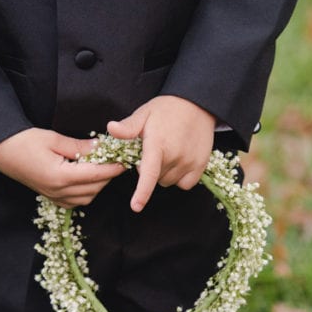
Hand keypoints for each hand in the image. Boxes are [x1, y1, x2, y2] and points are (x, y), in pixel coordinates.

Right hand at [0, 128, 123, 205]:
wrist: (1, 150)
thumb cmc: (24, 141)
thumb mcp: (54, 139)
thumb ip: (79, 147)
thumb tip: (102, 147)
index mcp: (59, 176)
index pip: (94, 175)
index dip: (112, 168)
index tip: (124, 161)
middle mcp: (57, 191)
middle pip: (93, 188)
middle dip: (107, 176)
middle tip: (116, 161)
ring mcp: (53, 197)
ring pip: (87, 198)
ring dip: (98, 185)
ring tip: (103, 168)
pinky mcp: (50, 197)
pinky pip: (76, 201)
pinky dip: (87, 192)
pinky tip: (88, 178)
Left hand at [107, 95, 215, 211]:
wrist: (198, 104)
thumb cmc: (166, 109)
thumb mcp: (144, 113)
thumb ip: (128, 126)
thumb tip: (111, 128)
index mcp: (157, 144)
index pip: (149, 173)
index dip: (142, 192)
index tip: (136, 206)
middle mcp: (175, 155)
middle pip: (155, 178)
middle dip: (151, 169)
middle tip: (155, 150)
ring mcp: (189, 162)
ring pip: (168, 182)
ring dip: (164, 173)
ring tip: (168, 153)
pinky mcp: (200, 166)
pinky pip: (185, 184)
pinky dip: (180, 178)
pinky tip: (179, 161)